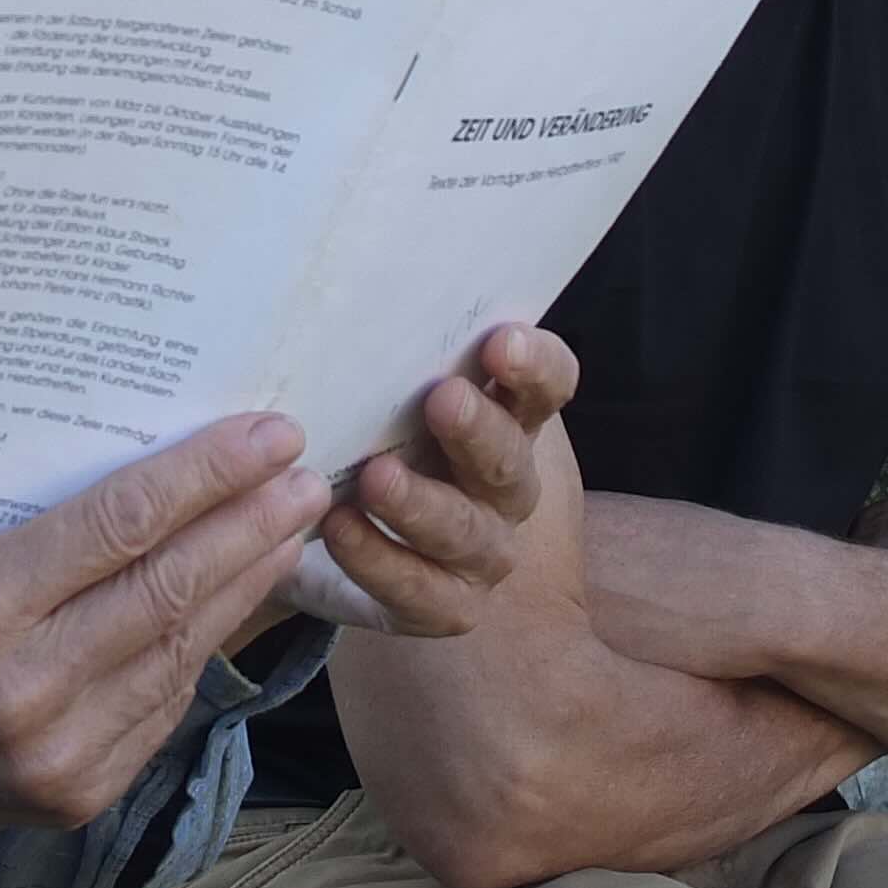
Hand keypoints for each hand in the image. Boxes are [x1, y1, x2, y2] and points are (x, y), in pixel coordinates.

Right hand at [0, 413, 327, 877]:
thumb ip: (29, 530)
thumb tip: (145, 472)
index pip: (115, 527)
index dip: (203, 475)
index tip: (265, 434)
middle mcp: (21, 690)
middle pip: (165, 589)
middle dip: (249, 523)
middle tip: (306, 470)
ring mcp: (56, 755)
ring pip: (179, 650)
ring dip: (246, 582)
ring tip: (291, 526)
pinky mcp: (78, 796)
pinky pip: (161, 705)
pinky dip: (206, 644)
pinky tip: (239, 599)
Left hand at [274, 323, 576, 635]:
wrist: (349, 537)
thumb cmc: (377, 437)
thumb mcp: (382, 389)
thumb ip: (385, 351)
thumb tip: (344, 284)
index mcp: (509, 418)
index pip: (549, 384)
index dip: (535, 365)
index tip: (501, 341)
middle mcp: (507, 485)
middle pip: (511, 459)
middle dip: (478, 430)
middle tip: (442, 399)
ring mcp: (483, 550)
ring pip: (467, 531)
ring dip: (422, 503)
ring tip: (375, 477)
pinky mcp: (446, 604)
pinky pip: (421, 589)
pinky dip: (379, 559)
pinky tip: (339, 529)